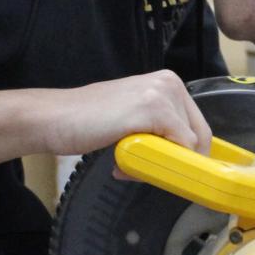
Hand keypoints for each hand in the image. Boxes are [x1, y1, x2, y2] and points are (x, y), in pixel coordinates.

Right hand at [0, 71, 212, 165]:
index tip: (169, 170)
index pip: (198, 126)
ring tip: (126, 165)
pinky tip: (124, 164)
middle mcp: (170, 83)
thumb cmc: (87, 120)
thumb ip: (158, 130)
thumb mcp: (133, 119)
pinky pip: (176, 150)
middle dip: (177, 162)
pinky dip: (153, 166)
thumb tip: (182, 158)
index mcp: (167, 82)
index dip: (188, 155)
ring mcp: (163, 95)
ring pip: (189, 147)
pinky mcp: (154, 111)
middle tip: (145, 171)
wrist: (55, 117)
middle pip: (200, 137)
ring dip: (161, 165)